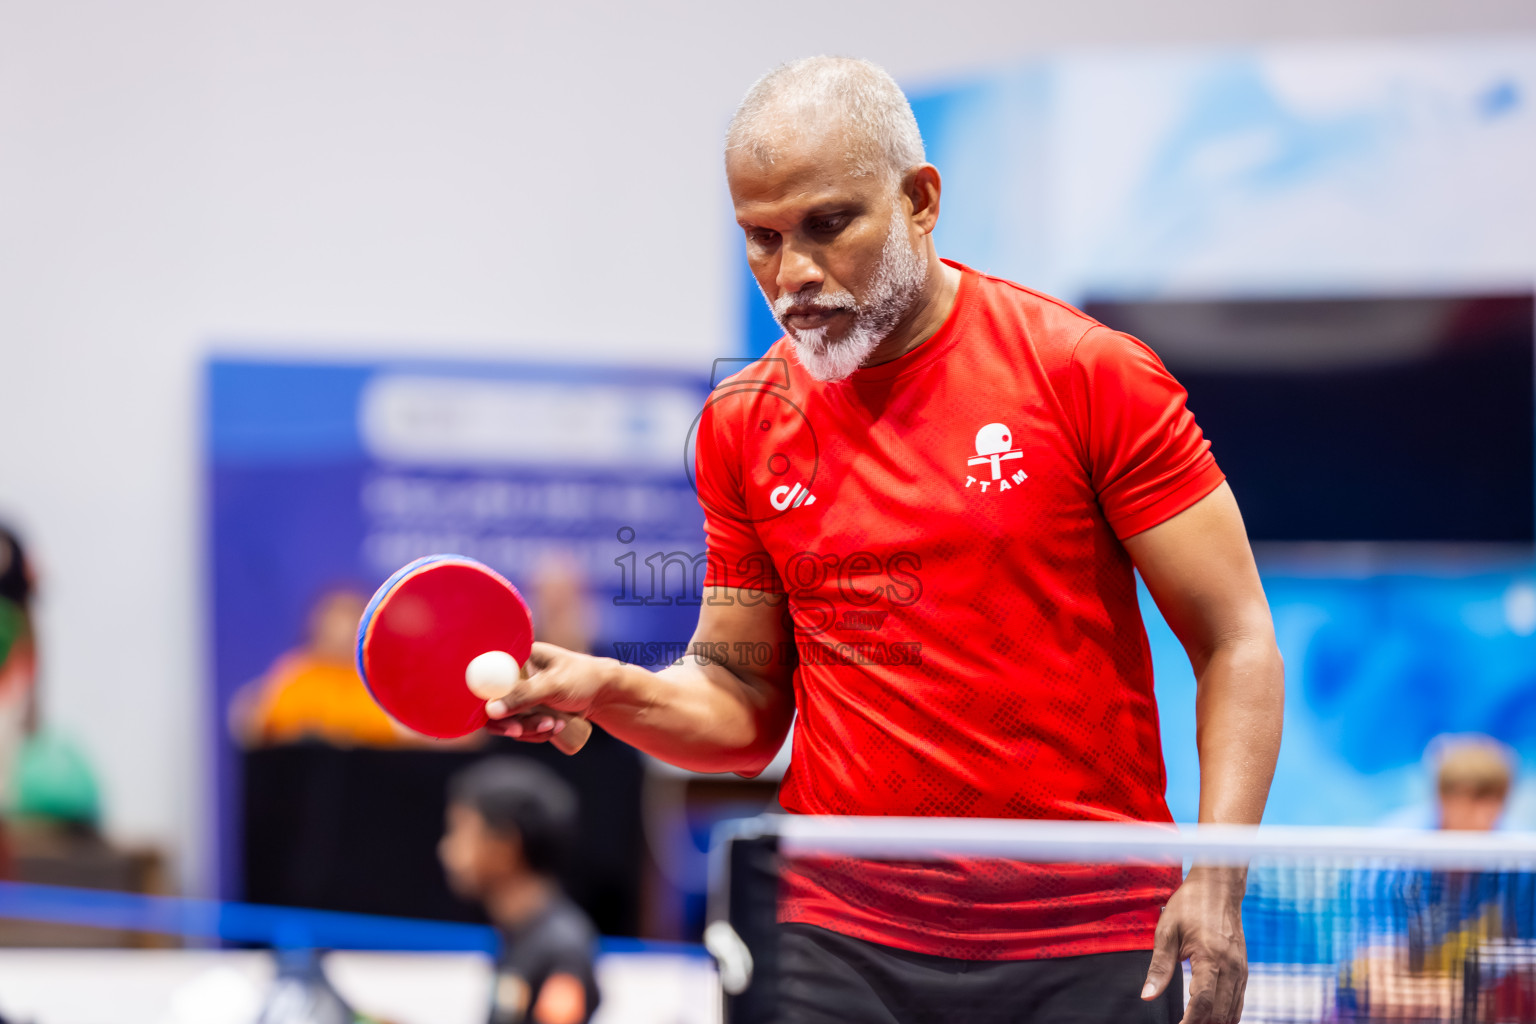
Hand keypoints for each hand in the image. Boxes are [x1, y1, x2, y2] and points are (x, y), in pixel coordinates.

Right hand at [483, 642, 612, 742]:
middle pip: (491, 704)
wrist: (605, 694)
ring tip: (557, 724)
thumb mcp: (553, 685)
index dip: (483, 698)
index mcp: (516, 657)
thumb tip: (490, 710)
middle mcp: (513, 675)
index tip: (496, 714)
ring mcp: (520, 695)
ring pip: (507, 721)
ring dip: (529, 729)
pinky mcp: (527, 711)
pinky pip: (521, 730)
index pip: (485, 677)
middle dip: (511, 721)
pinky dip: (536, 734)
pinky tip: (557, 727)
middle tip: (522, 730)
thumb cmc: (583, 679)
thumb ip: (523, 695)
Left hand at [1142, 866, 1247, 1023]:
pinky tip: (1210, 1018)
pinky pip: (1238, 1002)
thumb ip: (1159, 967)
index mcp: (1210, 957)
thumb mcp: (1167, 931)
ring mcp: (1240, 970)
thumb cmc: (1190, 905)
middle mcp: (1231, 967)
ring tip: (1193, 1022)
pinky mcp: (1244, 970)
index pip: (1201, 1001)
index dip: (1189, 1021)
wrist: (1219, 888)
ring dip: (1214, 1022)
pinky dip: (1226, 1015)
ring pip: (1232, 1012)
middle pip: (1218, 1012)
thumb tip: (1147, 996)